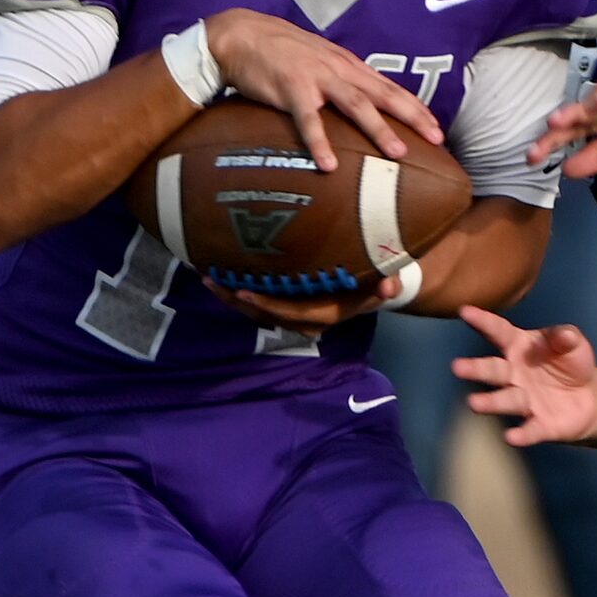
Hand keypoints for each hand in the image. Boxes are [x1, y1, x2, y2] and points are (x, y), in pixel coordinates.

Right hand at [203, 8, 443, 170]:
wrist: (241, 35)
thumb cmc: (281, 52)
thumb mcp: (320, 61)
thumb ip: (342, 81)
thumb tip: (364, 104)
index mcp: (348, 66)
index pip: (389, 87)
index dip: (415, 107)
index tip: (437, 128)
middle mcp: (339, 70)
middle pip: (384, 94)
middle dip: (413, 117)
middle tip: (437, 139)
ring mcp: (316, 78)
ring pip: (356, 105)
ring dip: (378, 129)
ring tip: (397, 153)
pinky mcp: (291, 89)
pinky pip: (308, 119)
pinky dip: (319, 142)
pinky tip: (328, 164)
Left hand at [203, 271, 402, 335]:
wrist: (372, 289)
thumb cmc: (375, 280)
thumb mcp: (385, 279)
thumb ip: (388, 282)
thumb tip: (388, 288)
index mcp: (326, 313)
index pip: (292, 312)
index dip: (267, 304)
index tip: (242, 290)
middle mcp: (306, 319)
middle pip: (265, 315)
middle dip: (237, 300)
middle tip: (211, 280)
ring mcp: (294, 315)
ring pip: (257, 313)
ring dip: (231, 299)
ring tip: (208, 278)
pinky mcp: (286, 306)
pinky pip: (258, 306)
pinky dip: (238, 294)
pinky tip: (220, 276)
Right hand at [453, 305, 596, 445]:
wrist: (590, 398)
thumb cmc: (572, 364)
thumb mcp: (573, 343)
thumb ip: (567, 337)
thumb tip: (564, 335)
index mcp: (519, 347)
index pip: (499, 332)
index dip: (483, 321)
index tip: (465, 311)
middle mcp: (515, 374)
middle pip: (493, 370)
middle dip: (475, 369)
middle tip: (457, 367)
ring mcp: (525, 400)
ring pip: (505, 400)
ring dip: (490, 402)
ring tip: (473, 403)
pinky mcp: (539, 424)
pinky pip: (529, 429)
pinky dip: (521, 434)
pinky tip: (511, 437)